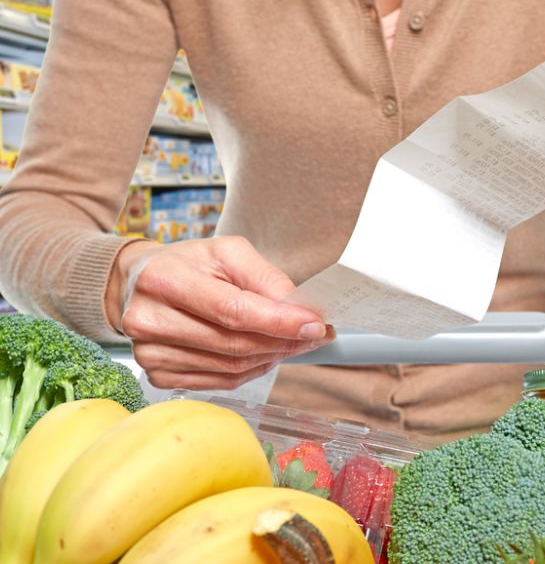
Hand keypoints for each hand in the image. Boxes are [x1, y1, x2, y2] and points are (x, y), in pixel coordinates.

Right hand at [105, 236, 332, 389]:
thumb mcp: (228, 252)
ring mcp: (151, 354)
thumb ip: (266, 278)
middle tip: (316, 334)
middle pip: (235, 344)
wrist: (139, 282)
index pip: (234, 311)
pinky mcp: (158, 375)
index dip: (279, 322)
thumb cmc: (190, 264)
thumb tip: (301, 310)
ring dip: (272, 357)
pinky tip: (264, 354)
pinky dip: (252, 370)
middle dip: (284, 341)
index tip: (316, 325)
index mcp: (165, 279)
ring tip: (293, 341)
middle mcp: (150, 320)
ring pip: (232, 367)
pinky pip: (221, 381)